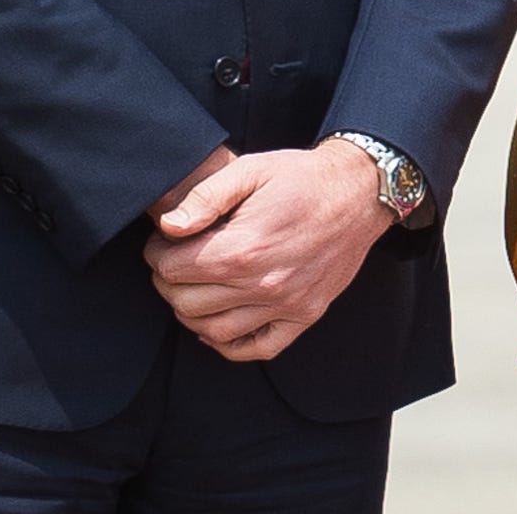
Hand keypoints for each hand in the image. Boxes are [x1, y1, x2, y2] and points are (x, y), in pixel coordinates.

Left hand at [143, 141, 391, 359]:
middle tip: (171, 264)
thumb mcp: (250, 169)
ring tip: (191, 290)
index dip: (157, 254)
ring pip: (215, 330)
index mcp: (243, 247)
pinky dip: (229, 345)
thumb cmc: (301, 178)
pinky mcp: (305, 315)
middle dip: (168, 282)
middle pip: (187, 302)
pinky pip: (258, 347)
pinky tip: (217, 326)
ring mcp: (286, 305)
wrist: (359, 193)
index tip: (162, 243)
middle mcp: (263, 283)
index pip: (173, 269)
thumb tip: (169, 226)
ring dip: (190, 314)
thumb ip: (205, 197)